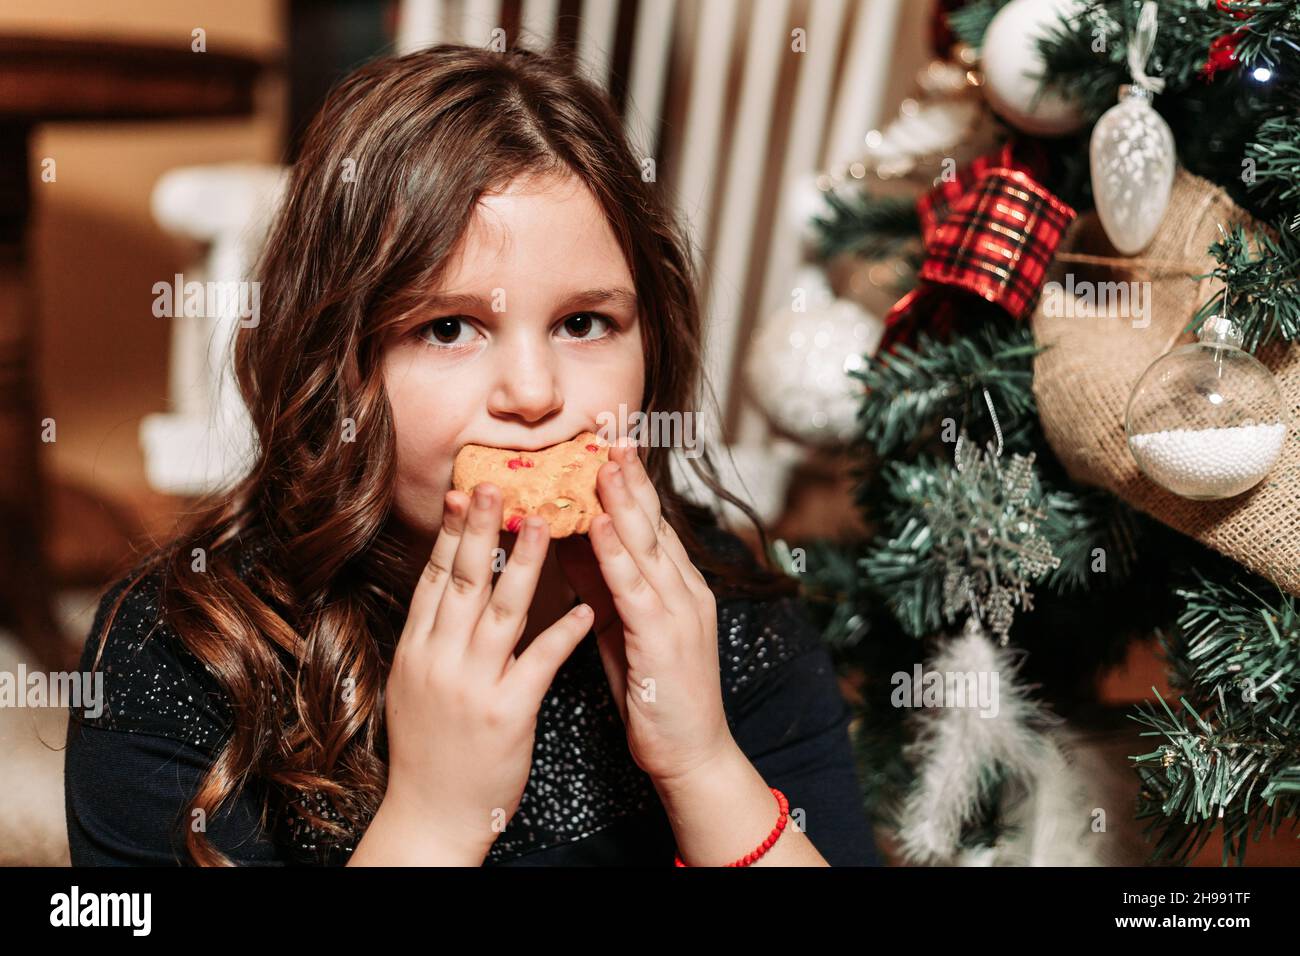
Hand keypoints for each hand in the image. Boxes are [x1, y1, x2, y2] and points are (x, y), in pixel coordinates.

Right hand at [376, 483, 593, 862]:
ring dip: (525, 563)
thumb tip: (442, 589)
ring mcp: (472, 686)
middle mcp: (439, 660)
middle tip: (500, 484)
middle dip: (482, 529)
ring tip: (548, 523)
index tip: (466, 492)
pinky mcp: (506, 713)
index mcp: (416, 650)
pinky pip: (539, 662)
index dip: (452, 533)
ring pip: (502, 611)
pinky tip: (586, 608)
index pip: (434, 579)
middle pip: (463, 581)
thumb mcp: (415, 686)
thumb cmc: (429, 751)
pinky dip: (564, 632)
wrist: (429, 817)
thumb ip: (431, 638)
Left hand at [556, 442, 735, 787]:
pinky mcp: (667, 638)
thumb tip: (569, 541)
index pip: (649, 522)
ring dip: (623, 499)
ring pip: (648, 544)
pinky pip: (637, 587)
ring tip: (603, 457)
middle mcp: (684, 589)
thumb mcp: (625, 630)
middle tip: (609, 427)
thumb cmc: (656, 696)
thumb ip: (603, 585)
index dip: (629, 479)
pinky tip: (599, 524)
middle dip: (630, 472)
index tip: (607, 441)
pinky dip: (617, 551)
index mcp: (675, 587)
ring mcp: (680, 611)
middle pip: (653, 519)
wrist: (692, 755)